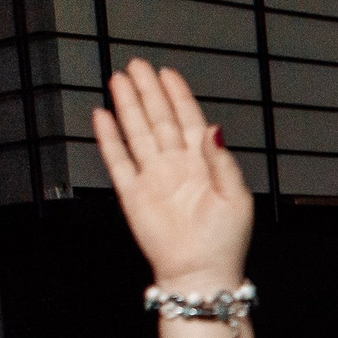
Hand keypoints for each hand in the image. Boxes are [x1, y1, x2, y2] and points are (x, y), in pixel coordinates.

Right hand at [90, 61, 251, 294]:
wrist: (200, 272)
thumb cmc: (225, 240)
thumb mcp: (235, 197)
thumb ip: (222, 161)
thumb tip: (214, 127)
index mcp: (204, 163)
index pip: (188, 120)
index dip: (178, 96)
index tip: (168, 73)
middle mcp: (176, 165)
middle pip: (159, 119)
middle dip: (148, 92)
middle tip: (137, 65)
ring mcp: (153, 177)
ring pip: (137, 132)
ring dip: (128, 106)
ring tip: (119, 80)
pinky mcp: (132, 193)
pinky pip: (118, 160)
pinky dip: (109, 138)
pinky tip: (102, 115)